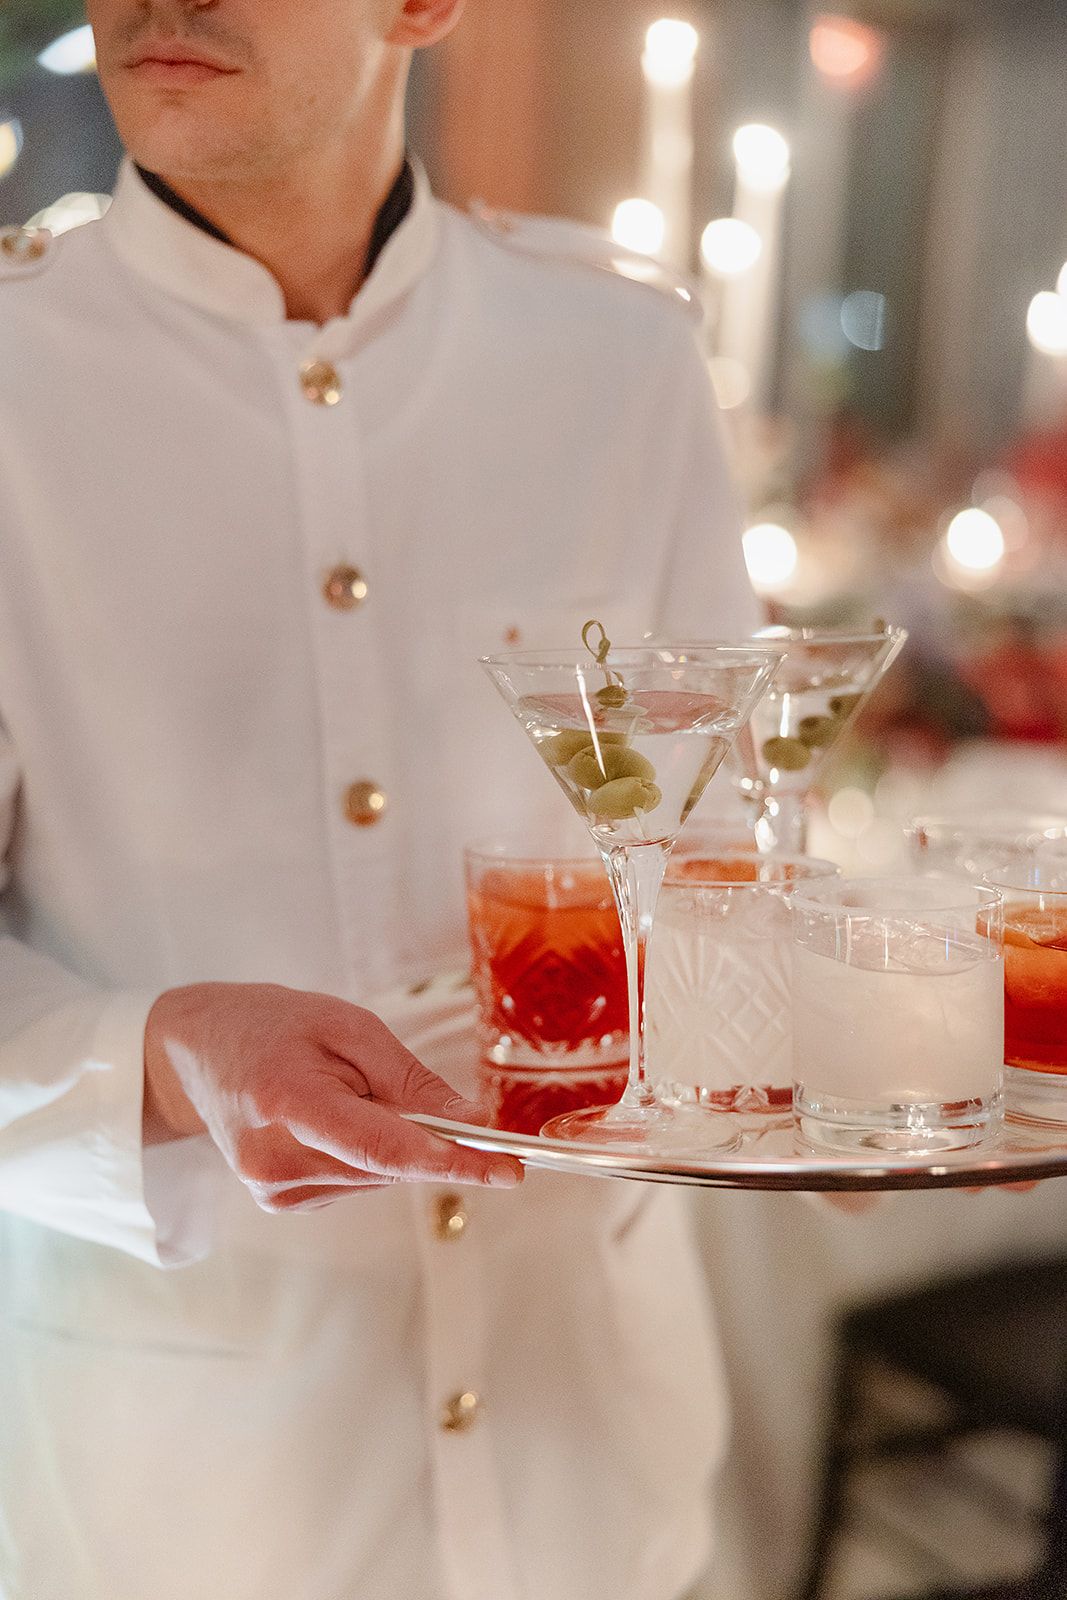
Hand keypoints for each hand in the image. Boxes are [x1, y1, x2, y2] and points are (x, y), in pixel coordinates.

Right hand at [143, 982, 522, 1209]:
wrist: (202, 1049)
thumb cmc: (277, 1025)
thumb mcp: (349, 1027)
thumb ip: (411, 1081)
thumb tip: (473, 1125)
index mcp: (288, 1104)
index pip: (386, 1149)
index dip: (455, 1162)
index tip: (509, 1171)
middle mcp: (274, 1160)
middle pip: (389, 1165)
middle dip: (425, 1138)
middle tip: (400, 1086)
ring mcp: (272, 1189)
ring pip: (379, 1177)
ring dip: (390, 1142)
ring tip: (341, 1091)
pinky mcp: (279, 1202)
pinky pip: (356, 1182)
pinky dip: (364, 1154)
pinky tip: (330, 1120)